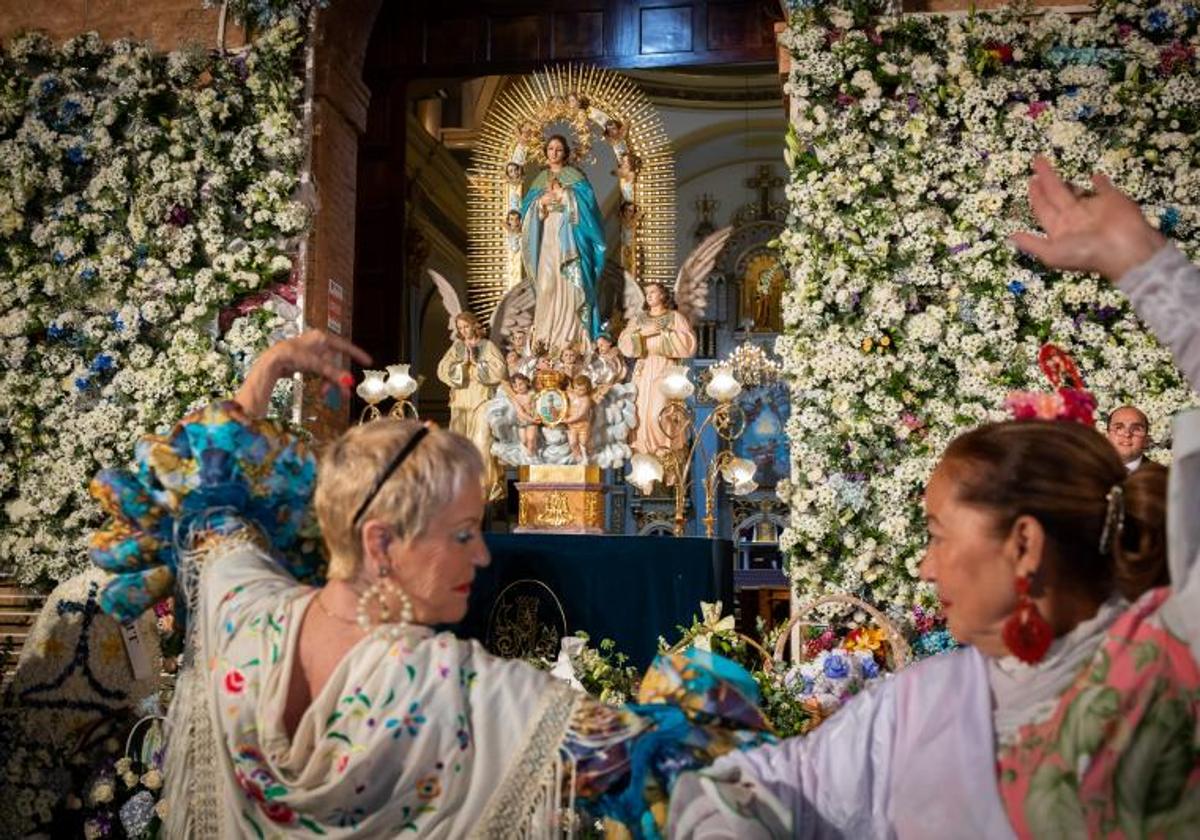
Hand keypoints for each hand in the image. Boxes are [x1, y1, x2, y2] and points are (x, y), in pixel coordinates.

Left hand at [235, 330, 370, 417]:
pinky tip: (321, 390)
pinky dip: (321, 380)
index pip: (345, 346)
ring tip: (326, 394)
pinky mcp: (305, 361)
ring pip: (327, 369)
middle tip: (344, 394)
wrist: (272, 362)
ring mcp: (312, 352)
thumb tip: (348, 382)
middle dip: (338, 379)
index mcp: (323, 338)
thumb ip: (333, 373)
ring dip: (328, 382)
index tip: (368, 362)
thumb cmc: (292, 356)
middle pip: (335, 362)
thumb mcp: (315, 365)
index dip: (357, 354)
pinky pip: (319, 372)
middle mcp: (318, 343)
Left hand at [1009, 156, 1165, 281]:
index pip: (1043, 209)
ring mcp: (1093, 208)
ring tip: (1056, 171)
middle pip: (1056, 195)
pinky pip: (1104, 188)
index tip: (1030, 181)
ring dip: (1067, 183)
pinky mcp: (1112, 199)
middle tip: (1037, 163)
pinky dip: (1100, 182)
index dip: (1036, 196)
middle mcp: (1074, 218)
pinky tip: (1095, 176)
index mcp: (1060, 229)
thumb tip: (1010, 237)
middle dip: (1046, 181)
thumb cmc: (1086, 252)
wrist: (1125, 249)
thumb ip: (1032, 243)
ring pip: (1076, 191)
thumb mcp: (1052, 253)